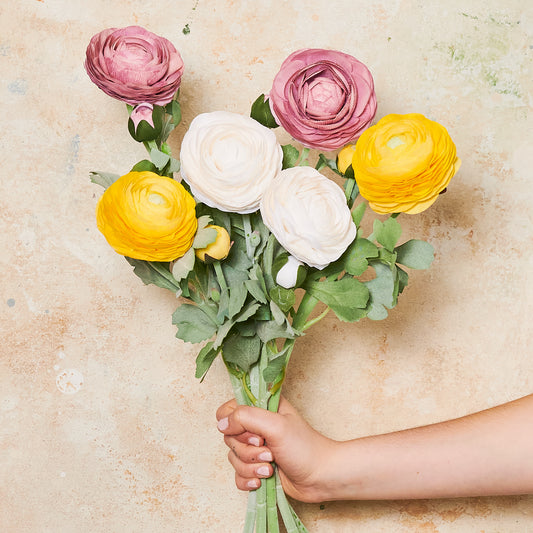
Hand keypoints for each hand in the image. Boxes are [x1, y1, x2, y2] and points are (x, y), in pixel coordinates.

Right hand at [216, 396, 336, 502]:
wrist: (321, 477)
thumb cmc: (304, 447)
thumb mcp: (275, 425)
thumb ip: (246, 417)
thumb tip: (221, 423)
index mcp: (261, 407)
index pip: (227, 410)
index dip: (233, 424)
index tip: (253, 433)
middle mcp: (256, 426)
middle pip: (228, 437)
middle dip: (247, 449)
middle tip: (269, 451)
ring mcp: (256, 448)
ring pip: (232, 458)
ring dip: (251, 466)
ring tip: (270, 466)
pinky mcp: (256, 468)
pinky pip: (238, 475)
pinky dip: (248, 480)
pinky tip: (263, 480)